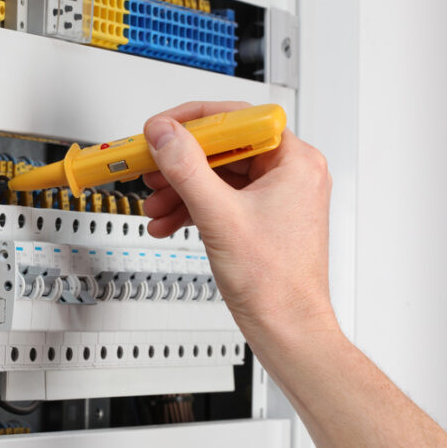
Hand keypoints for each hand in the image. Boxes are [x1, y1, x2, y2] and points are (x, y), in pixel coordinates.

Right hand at [143, 101, 337, 345]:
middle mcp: (289, 173)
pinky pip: (220, 199)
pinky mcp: (261, 218)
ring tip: (155, 204)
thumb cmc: (276, 284)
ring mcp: (275, 197)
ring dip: (180, 189)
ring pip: (217, 176)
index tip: (162, 129)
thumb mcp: (220, 217)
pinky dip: (192, 208)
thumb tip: (165, 134)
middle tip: (152, 167)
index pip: (237, 118)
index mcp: (295, 161)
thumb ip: (187, 168)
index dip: (193, 121)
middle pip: (222, 148)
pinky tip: (168, 222)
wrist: (287, 329)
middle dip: (180, 164)